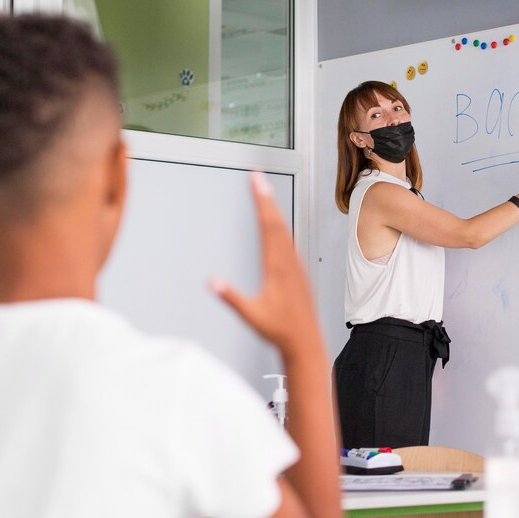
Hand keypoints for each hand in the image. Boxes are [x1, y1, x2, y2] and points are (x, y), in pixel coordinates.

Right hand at [211, 171, 319, 356]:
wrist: (305, 341)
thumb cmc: (280, 330)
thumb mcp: (251, 315)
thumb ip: (232, 298)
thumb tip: (213, 282)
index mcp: (277, 267)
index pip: (268, 227)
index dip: (261, 202)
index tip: (257, 182)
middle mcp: (289, 262)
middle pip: (277, 222)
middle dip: (266, 197)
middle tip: (258, 177)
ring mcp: (296, 266)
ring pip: (285, 230)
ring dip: (274, 210)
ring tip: (266, 195)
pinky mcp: (298, 272)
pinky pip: (289, 242)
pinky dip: (281, 227)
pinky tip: (278, 227)